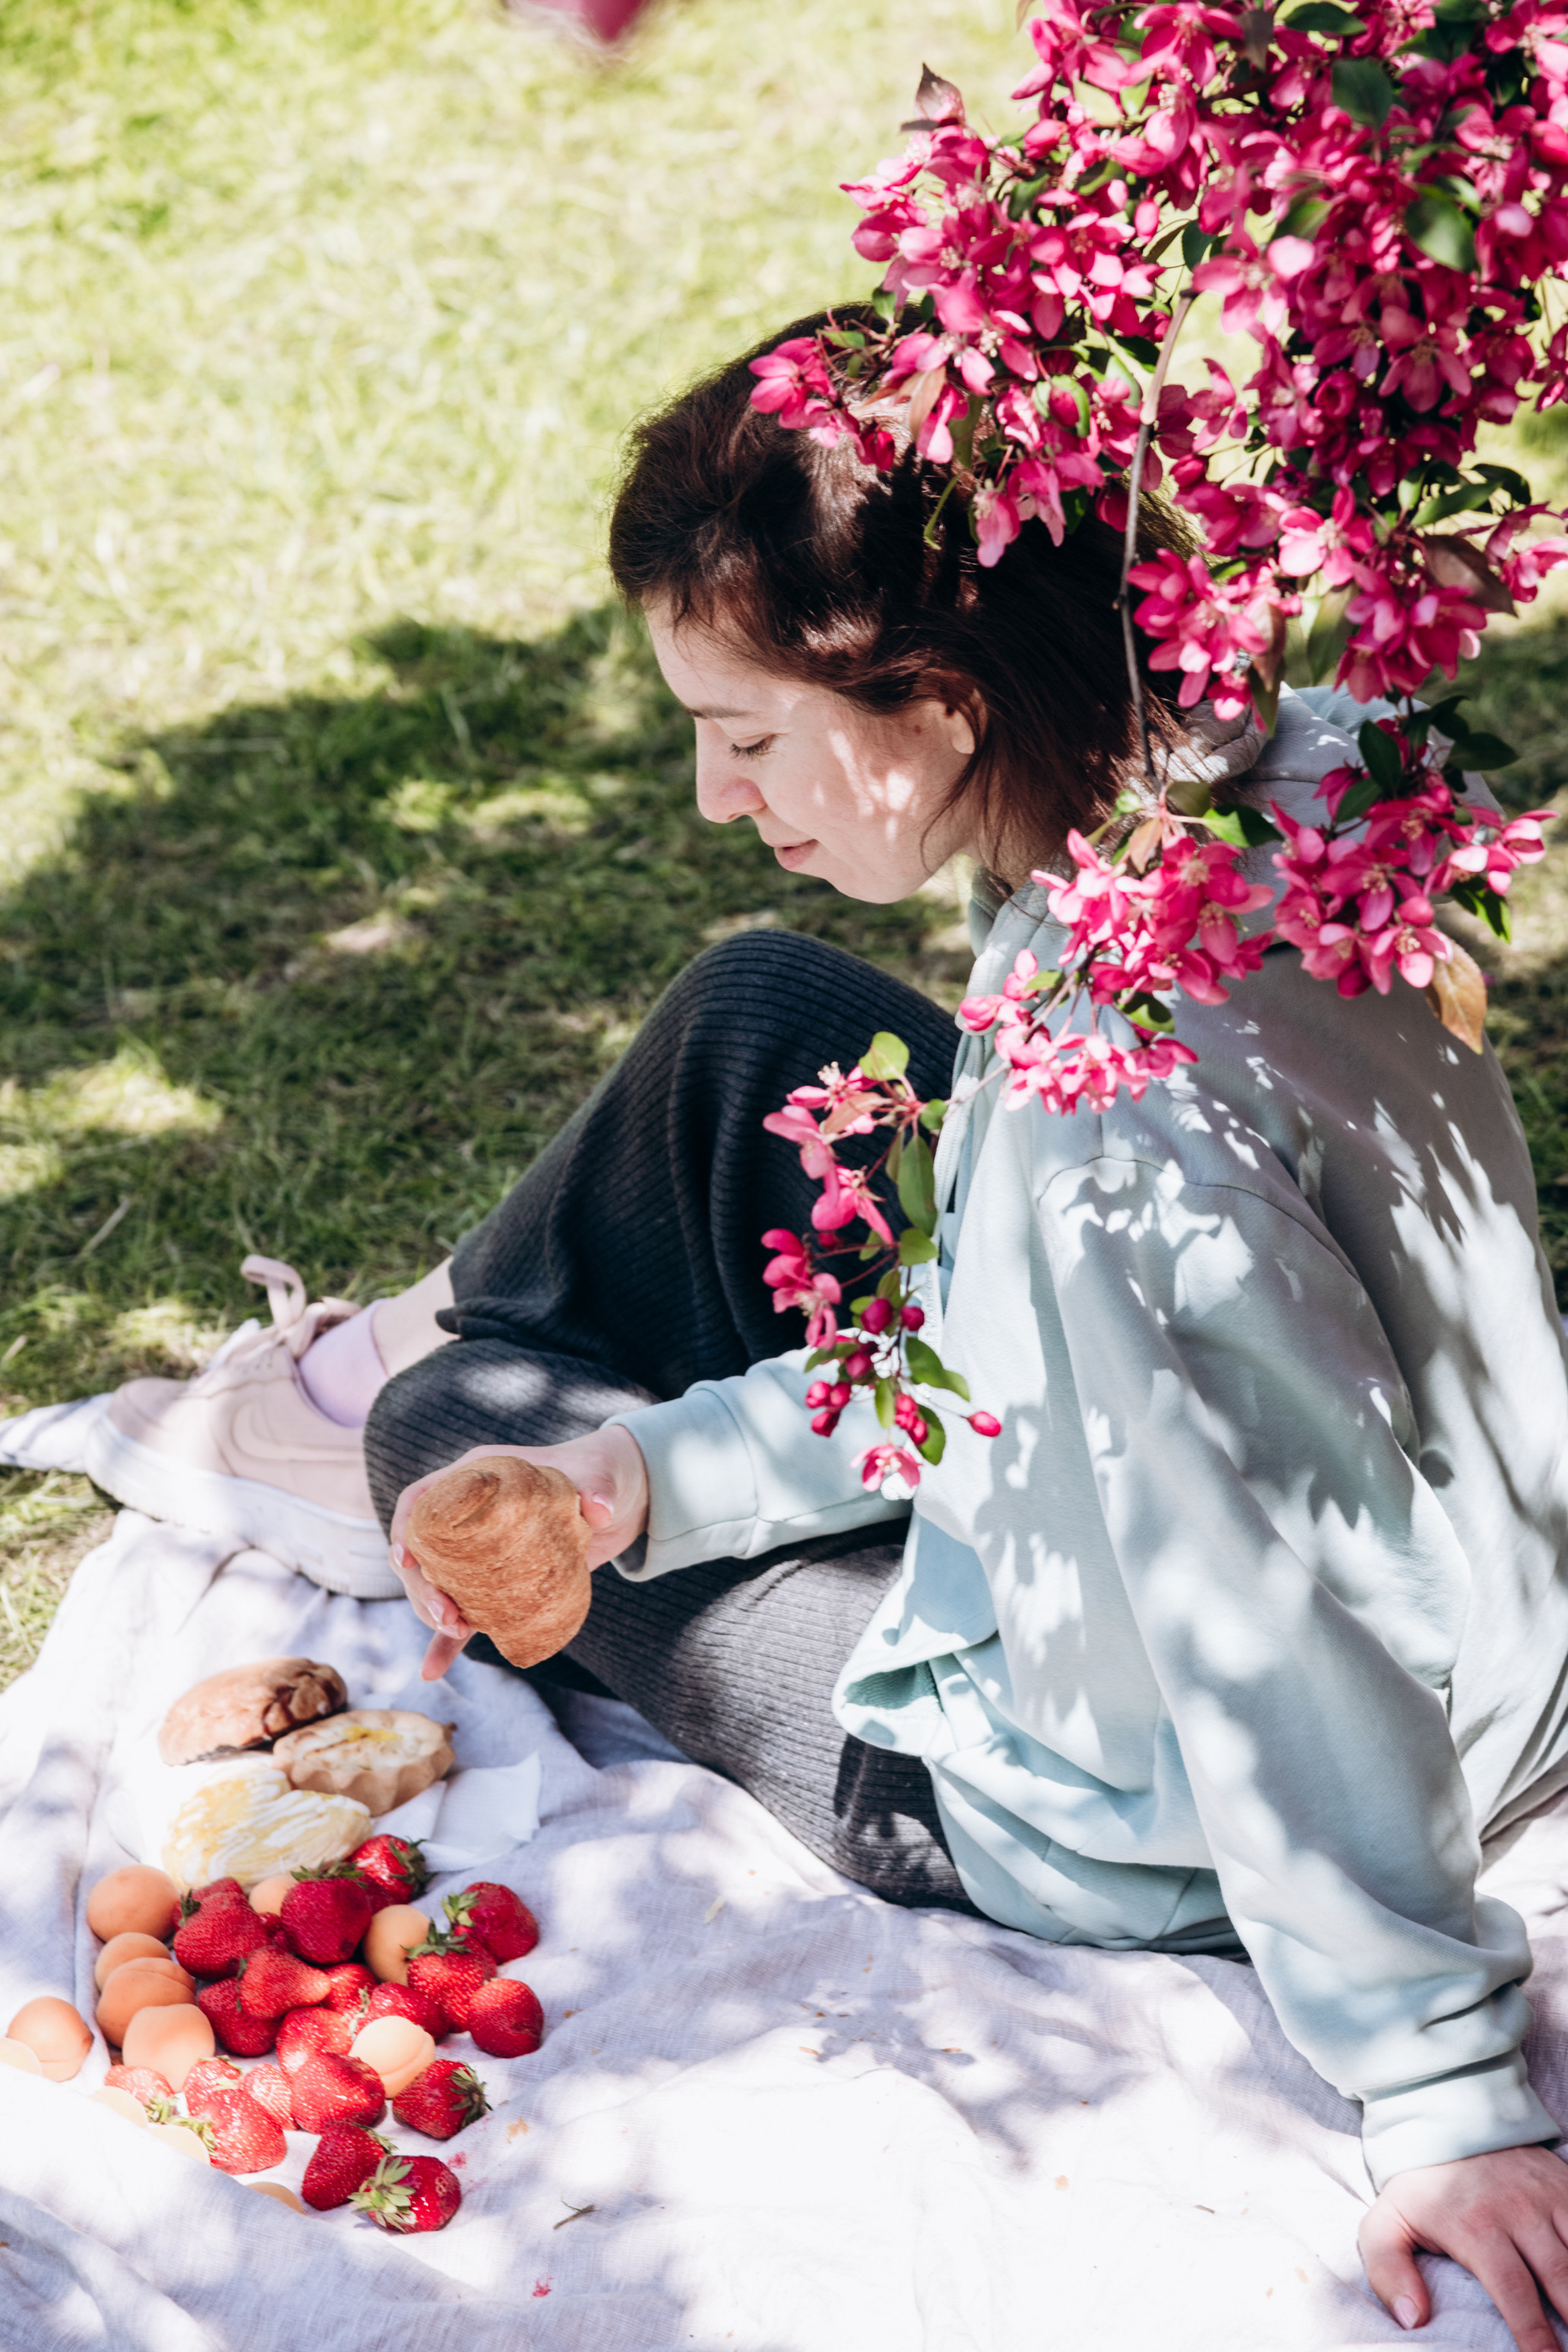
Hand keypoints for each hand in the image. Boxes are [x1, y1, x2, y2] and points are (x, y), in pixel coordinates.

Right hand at [388, 1426, 650, 1681]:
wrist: (622, 1498)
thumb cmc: (602, 1474)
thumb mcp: (602, 1476)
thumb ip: (599, 1489)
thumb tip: (599, 1510)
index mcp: (478, 1477)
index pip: (422, 1498)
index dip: (406, 1527)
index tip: (405, 1558)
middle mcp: (471, 1517)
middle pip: (423, 1551)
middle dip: (422, 1586)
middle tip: (445, 1614)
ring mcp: (481, 1553)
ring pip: (437, 1585)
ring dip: (434, 1612)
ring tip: (455, 1631)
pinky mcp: (500, 1583)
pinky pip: (466, 1612)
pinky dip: (448, 1642)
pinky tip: (433, 1671)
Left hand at [1361, 2143, 1567, 2347]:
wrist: (1446, 2118)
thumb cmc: (1419, 2185)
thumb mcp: (1385, 2223)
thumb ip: (1389, 2271)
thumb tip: (1412, 2319)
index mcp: (1477, 2227)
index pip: (1514, 2290)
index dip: (1534, 2334)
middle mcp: (1519, 2212)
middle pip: (1561, 2277)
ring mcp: (1547, 2197)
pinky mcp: (1566, 2186)